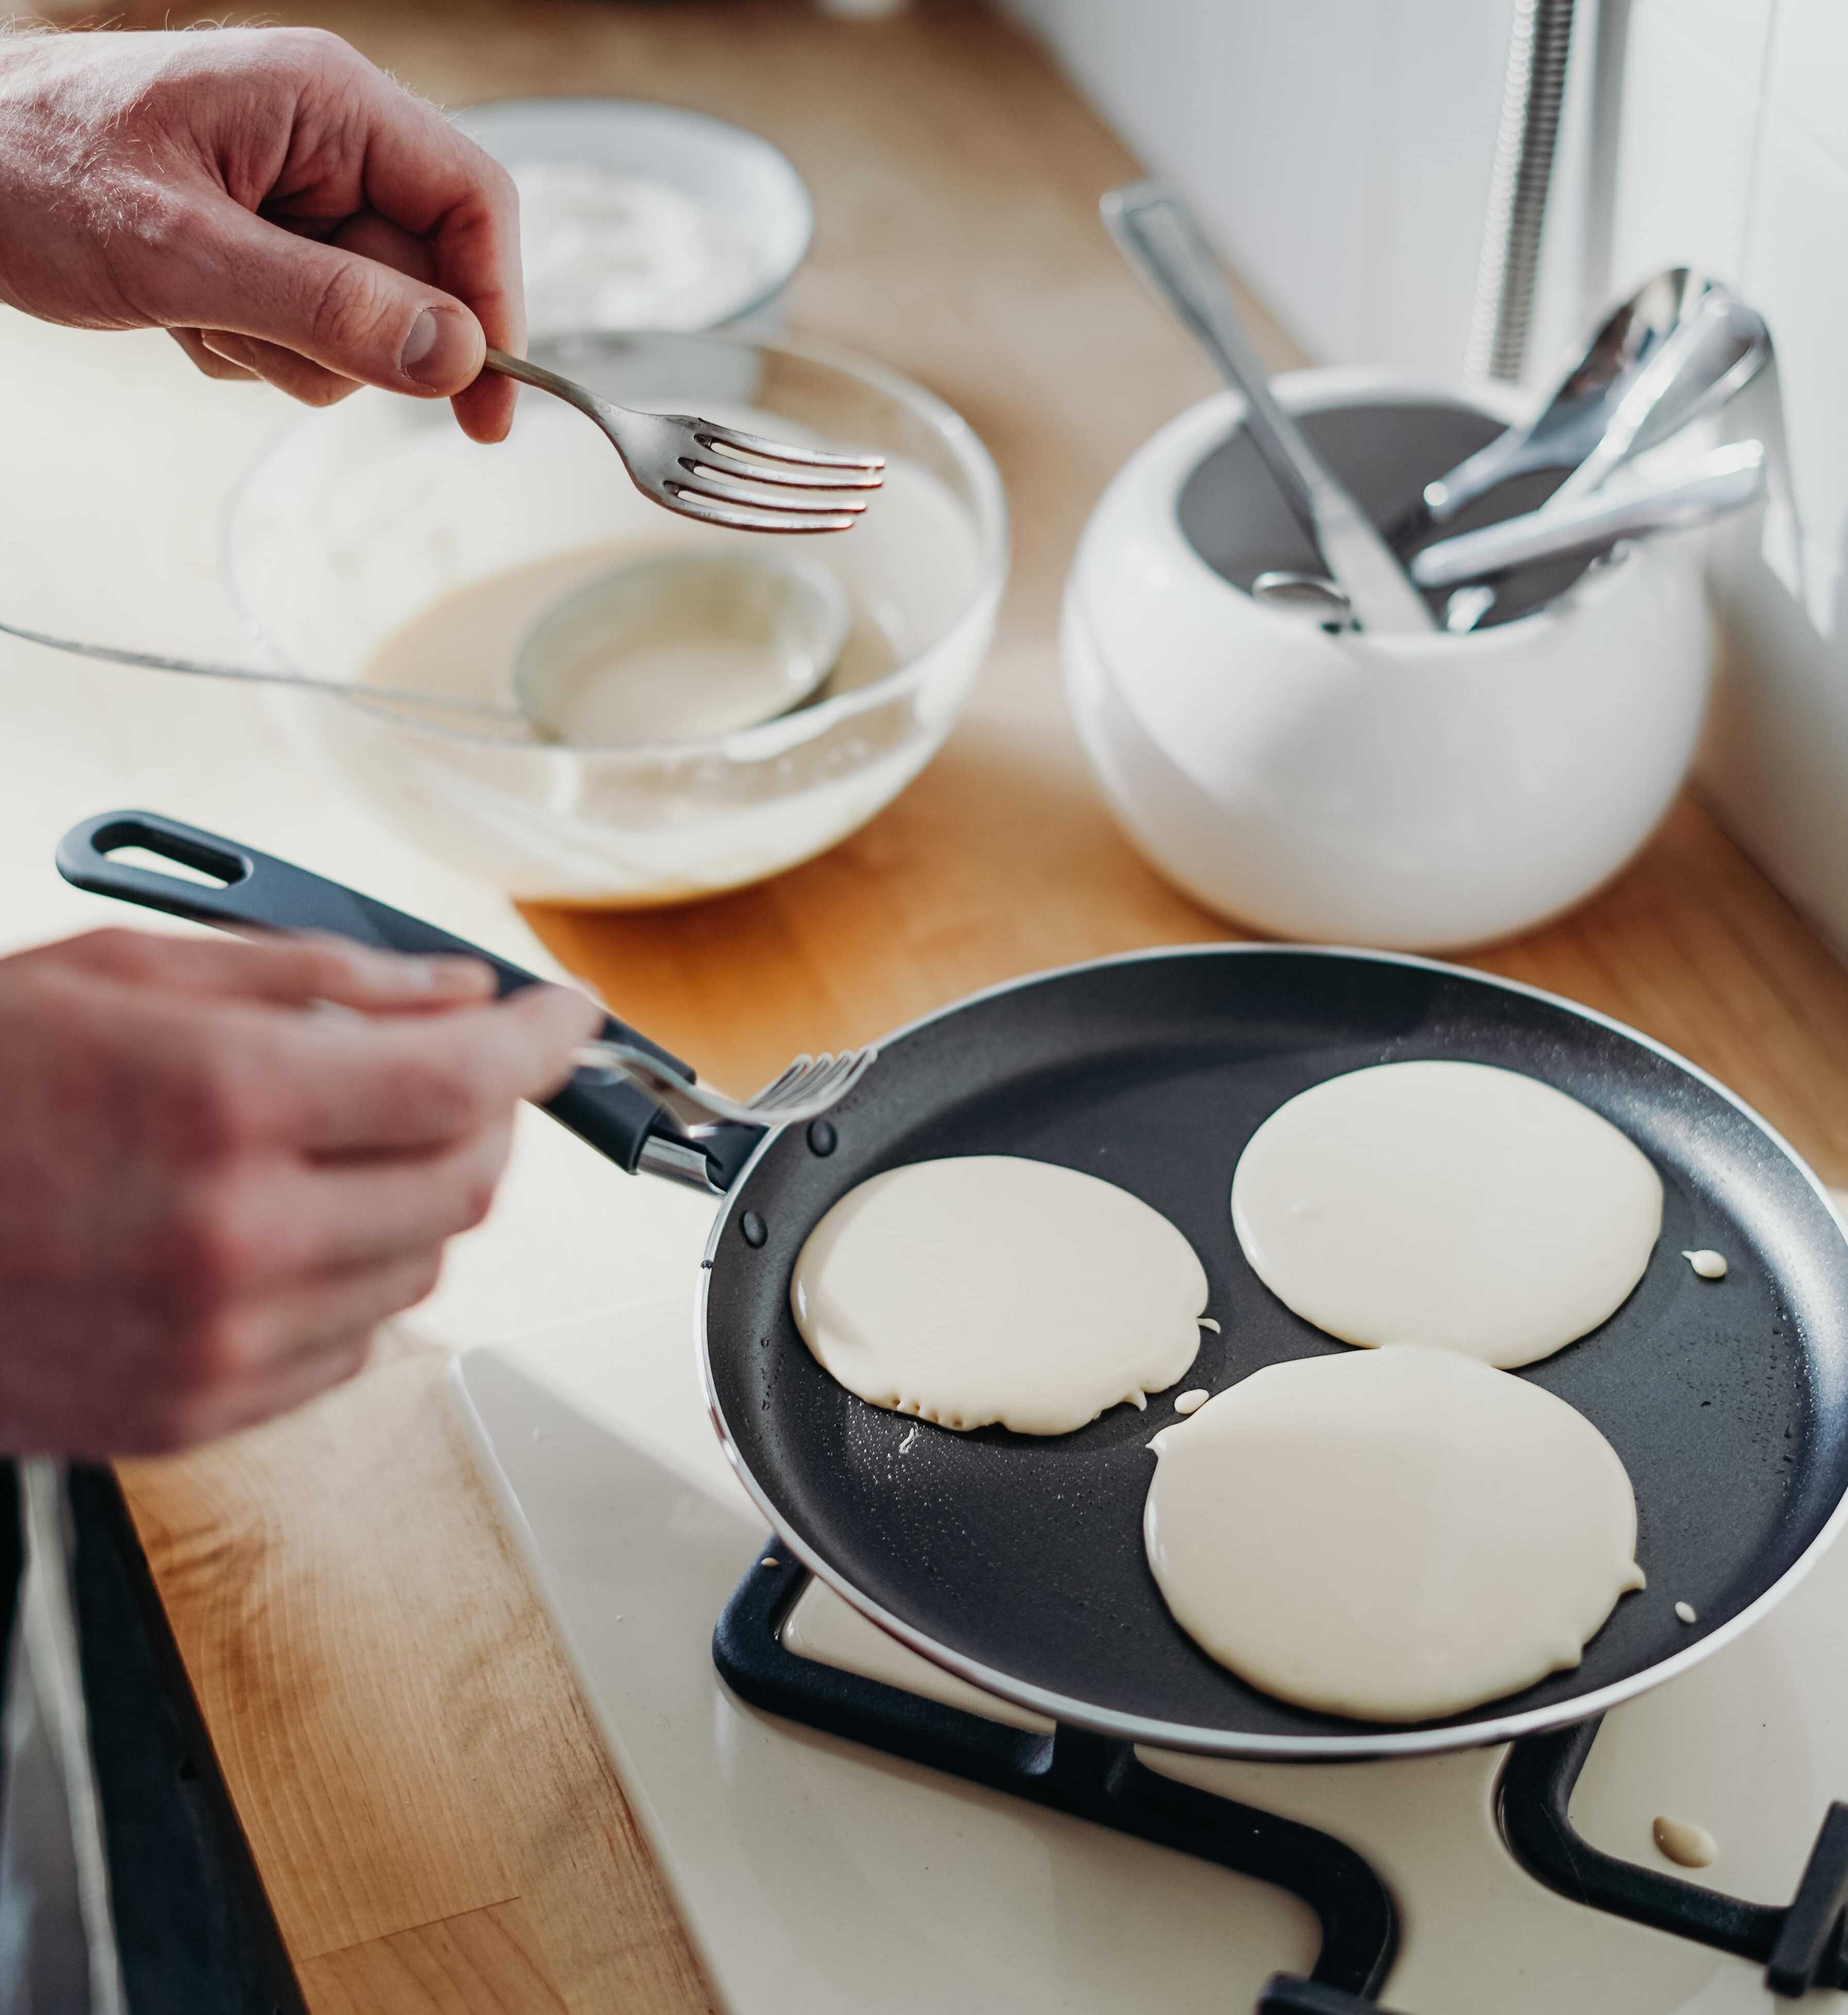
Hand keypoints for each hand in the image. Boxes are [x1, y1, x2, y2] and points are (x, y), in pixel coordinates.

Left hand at [0, 26, 521, 439]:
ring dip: (288, 349)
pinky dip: (251, 344)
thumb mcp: (182, 251)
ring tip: (198, 312)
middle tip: (257, 336)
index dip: (496, 308)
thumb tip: (452, 359)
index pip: (473, 203)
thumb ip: (328, 307)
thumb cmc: (33, 170)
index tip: (487, 405)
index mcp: (328, 102)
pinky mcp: (270, 242)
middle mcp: (328, 140)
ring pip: (366, 321)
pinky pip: (312, 331)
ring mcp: (300, 193)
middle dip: (351, 337)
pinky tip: (185, 310)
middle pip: (424, 276)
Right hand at [0, 928, 598, 1455]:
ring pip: (423, 1267)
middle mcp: (236, 1236)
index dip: (541, 1042)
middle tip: (450, 1069)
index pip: (465, 1081)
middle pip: (466, 1183)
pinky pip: (353, 1343)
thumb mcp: (124, 972)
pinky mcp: (192, 1412)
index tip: (564, 1018)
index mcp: (223, 1103)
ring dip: (417, 1195)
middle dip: (484, 1115)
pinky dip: (355, 1276)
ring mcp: (217, 1341)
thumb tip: (453, 992)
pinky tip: (284, 1226)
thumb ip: (318, 982)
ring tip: (337, 1143)